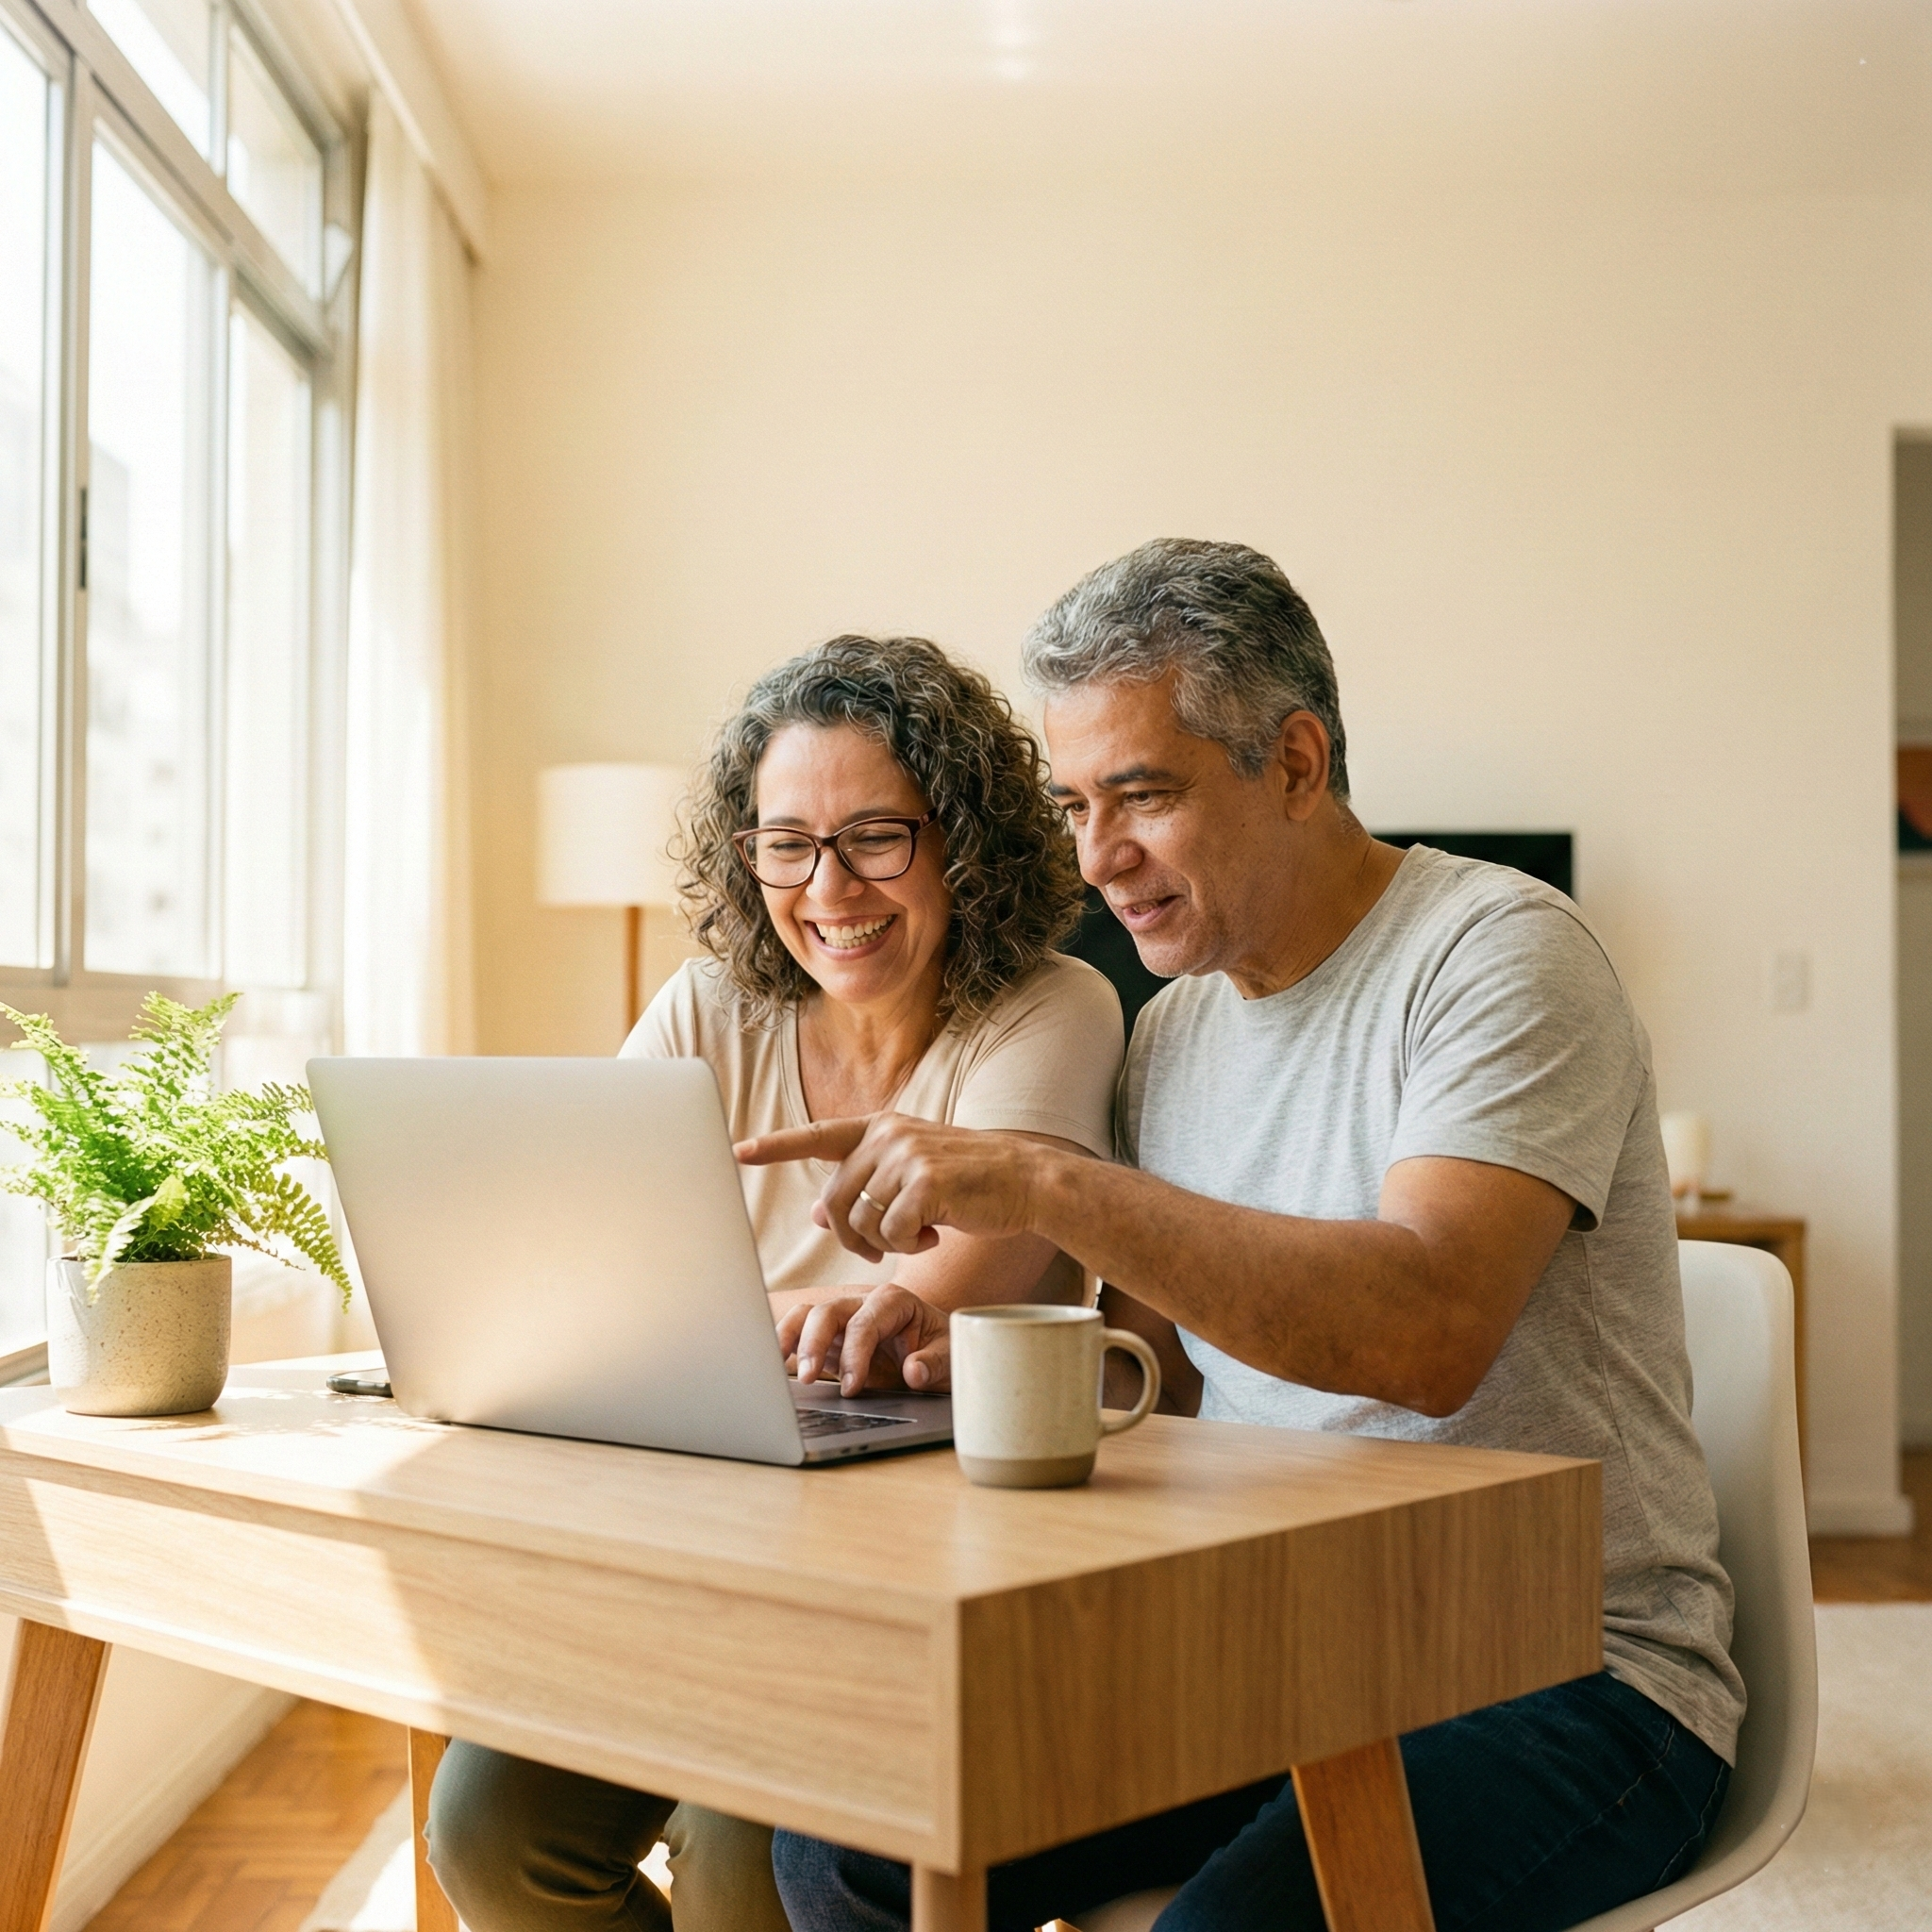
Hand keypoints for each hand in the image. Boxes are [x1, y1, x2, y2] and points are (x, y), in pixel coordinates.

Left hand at [735, 1113, 1047, 1261]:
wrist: (1026, 1180)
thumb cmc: (969, 1183)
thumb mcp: (912, 1179)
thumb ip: (866, 1189)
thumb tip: (818, 1214)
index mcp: (881, 1127)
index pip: (818, 1136)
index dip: (776, 1147)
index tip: (738, 1152)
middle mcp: (888, 1134)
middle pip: (836, 1200)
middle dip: (851, 1236)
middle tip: (879, 1250)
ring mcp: (906, 1155)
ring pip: (861, 1221)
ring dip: (884, 1243)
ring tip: (918, 1234)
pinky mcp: (925, 1181)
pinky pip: (892, 1232)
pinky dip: (911, 1244)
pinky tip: (937, 1233)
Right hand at [776, 1284, 951, 1394]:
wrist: (940, 1354)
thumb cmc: (945, 1349)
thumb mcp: (951, 1355)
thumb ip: (934, 1362)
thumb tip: (914, 1371)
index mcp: (893, 1301)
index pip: (865, 1323)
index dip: (855, 1355)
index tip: (852, 1388)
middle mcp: (864, 1304)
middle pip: (827, 1312)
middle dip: (814, 1343)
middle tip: (809, 1378)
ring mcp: (844, 1319)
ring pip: (807, 1316)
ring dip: (791, 1339)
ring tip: (780, 1367)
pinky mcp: (832, 1340)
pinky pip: (801, 1334)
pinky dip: (786, 1345)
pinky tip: (775, 1364)